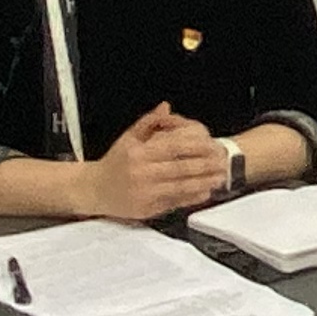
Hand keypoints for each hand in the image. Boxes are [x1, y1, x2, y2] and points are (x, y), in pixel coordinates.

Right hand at [86, 102, 229, 221]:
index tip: (211, 143)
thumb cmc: (114, 163)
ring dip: (203, 182)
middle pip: (180, 168)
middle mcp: (142, 172)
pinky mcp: (147, 208)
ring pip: (180, 186)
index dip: (195, 146)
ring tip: (219, 177)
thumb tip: (166, 107)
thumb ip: (149, 122)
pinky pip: (174, 202)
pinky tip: (204, 192)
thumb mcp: (127, 138)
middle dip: (205, 165)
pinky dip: (191, 198)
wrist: (93, 190)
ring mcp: (145, 192)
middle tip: (222, 161)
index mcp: (139, 153)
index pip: (173, 147)